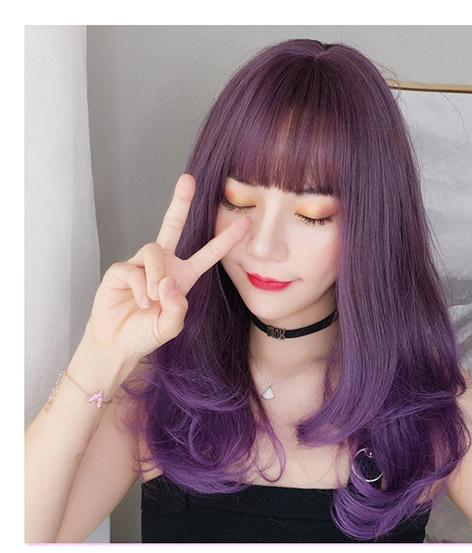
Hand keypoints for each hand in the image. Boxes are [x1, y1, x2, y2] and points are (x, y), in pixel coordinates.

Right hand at [83, 174, 249, 362]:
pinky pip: (133, 269)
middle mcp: (164, 265)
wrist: (116, 344)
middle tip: (189, 179)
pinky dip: (139, 287)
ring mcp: (141, 265)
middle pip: (173, 225)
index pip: (209, 253)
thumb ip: (177, 308)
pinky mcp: (120, 269)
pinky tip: (139, 302)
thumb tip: (168, 283)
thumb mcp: (170, 326)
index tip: (245, 222)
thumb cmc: (146, 334)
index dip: (227, 239)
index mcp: (183, 276)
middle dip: (180, 202)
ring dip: (156, 276)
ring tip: (152, 299)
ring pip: (154, 250)